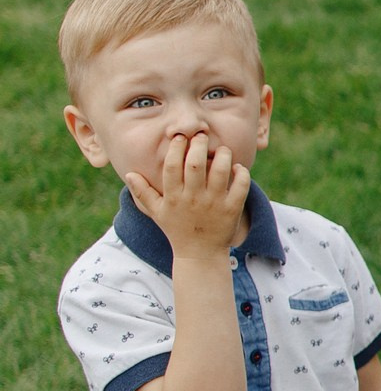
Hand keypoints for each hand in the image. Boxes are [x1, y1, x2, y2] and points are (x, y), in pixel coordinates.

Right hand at [127, 133, 248, 256]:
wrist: (199, 254)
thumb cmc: (176, 229)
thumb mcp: (156, 212)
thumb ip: (142, 192)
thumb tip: (129, 173)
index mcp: (173, 196)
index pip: (171, 166)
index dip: (175, 149)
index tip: (180, 138)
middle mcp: (193, 198)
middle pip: (195, 164)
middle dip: (199, 145)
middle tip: (201, 136)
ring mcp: (214, 204)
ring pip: (220, 172)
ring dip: (223, 156)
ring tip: (222, 149)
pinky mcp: (232, 210)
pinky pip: (240, 186)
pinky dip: (241, 174)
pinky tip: (237, 167)